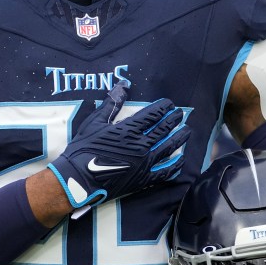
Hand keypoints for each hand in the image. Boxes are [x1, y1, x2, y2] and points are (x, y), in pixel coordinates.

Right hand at [48, 81, 189, 208]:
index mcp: (129, 129)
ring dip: (179, 138)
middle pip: (163, 129)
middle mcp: (141, 145)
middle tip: (180, 115)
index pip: (153, 114)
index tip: (170, 104)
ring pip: (168, 148)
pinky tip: (181, 160)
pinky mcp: (143, 179)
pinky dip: (175, 166)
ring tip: (187, 132)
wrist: (78, 179)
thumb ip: (111, 104)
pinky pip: (165, 172)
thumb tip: (123, 85)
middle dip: (174, 120)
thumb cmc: (84, 148)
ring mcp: (144, 163)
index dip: (163, 107)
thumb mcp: (94, 122)